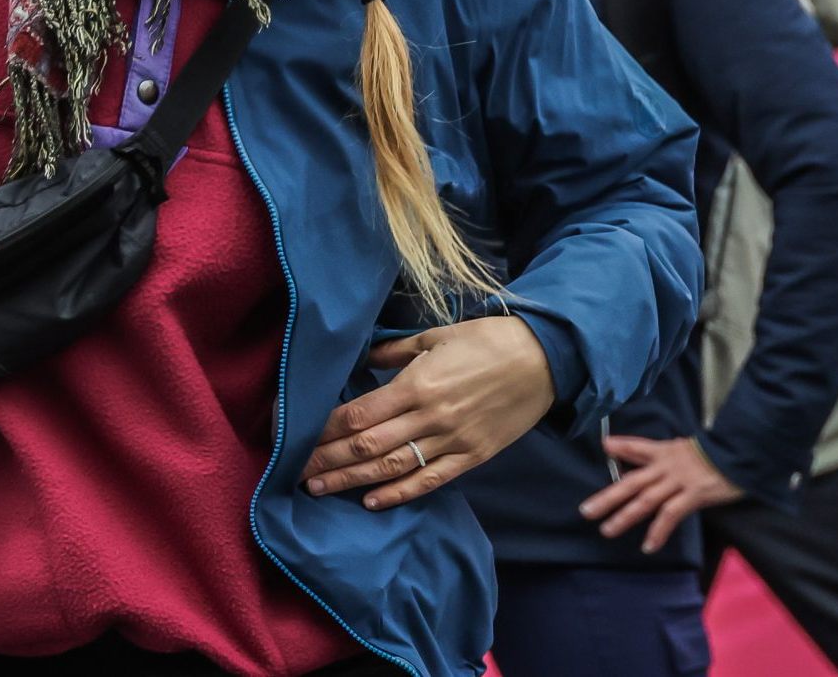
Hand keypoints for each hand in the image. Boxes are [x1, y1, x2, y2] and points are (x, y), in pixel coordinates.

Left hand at [300, 316, 554, 510]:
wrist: (542, 360)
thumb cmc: (487, 340)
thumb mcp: (436, 335)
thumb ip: (395, 353)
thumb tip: (363, 361)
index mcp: (418, 383)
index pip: (360, 413)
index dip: (327, 429)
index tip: (299, 436)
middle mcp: (430, 417)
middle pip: (369, 446)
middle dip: (329, 459)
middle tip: (294, 471)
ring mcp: (452, 441)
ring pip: (393, 468)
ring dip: (353, 481)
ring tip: (320, 489)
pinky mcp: (472, 457)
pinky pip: (430, 480)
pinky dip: (399, 494)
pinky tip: (372, 502)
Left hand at [580, 435, 741, 553]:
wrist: (740, 453)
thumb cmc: (715, 454)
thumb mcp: (685, 448)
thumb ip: (663, 454)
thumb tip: (642, 457)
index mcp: (664, 451)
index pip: (637, 447)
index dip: (620, 446)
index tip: (604, 447)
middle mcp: (666, 465)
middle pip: (631, 482)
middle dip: (607, 497)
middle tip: (586, 511)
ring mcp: (678, 480)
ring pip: (645, 500)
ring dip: (624, 516)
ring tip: (607, 530)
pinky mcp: (693, 495)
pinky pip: (671, 514)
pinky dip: (658, 531)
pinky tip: (648, 545)